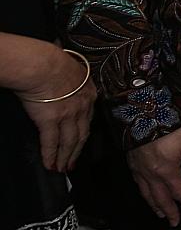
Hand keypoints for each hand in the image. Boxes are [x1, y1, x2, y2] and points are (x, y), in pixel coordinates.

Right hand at [17, 47, 95, 172]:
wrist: (42, 64)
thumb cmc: (53, 61)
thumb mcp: (74, 68)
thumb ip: (75, 79)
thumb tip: (70, 75)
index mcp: (89, 93)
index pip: (89, 119)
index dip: (85, 133)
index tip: (82, 143)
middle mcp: (82, 107)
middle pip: (82, 134)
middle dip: (77, 151)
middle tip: (73, 164)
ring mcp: (68, 115)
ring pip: (69, 142)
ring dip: (65, 157)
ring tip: (61, 169)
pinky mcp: (51, 121)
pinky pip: (51, 142)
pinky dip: (50, 155)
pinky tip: (49, 164)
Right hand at [127, 125, 180, 225]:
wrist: (142, 115)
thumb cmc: (168, 128)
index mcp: (166, 172)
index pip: (179, 192)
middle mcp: (151, 175)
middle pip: (161, 198)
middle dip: (169, 211)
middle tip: (175, 223)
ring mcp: (139, 170)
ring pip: (147, 194)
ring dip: (154, 205)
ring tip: (160, 214)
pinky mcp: (132, 163)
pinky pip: (138, 184)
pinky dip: (143, 193)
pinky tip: (146, 193)